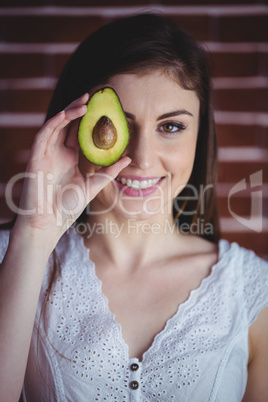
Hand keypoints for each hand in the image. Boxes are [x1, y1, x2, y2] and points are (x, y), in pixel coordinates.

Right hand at [13, 93, 130, 244]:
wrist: (48, 223)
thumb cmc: (67, 207)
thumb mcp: (93, 185)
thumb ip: (109, 171)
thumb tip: (128, 158)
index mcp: (70, 158)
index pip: (80, 133)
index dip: (90, 120)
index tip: (105, 108)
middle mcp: (58, 152)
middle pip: (68, 124)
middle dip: (79, 109)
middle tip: (94, 96)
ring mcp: (47, 153)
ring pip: (56, 124)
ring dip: (69, 111)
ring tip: (85, 101)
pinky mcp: (36, 156)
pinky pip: (44, 133)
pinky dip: (56, 122)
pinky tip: (68, 113)